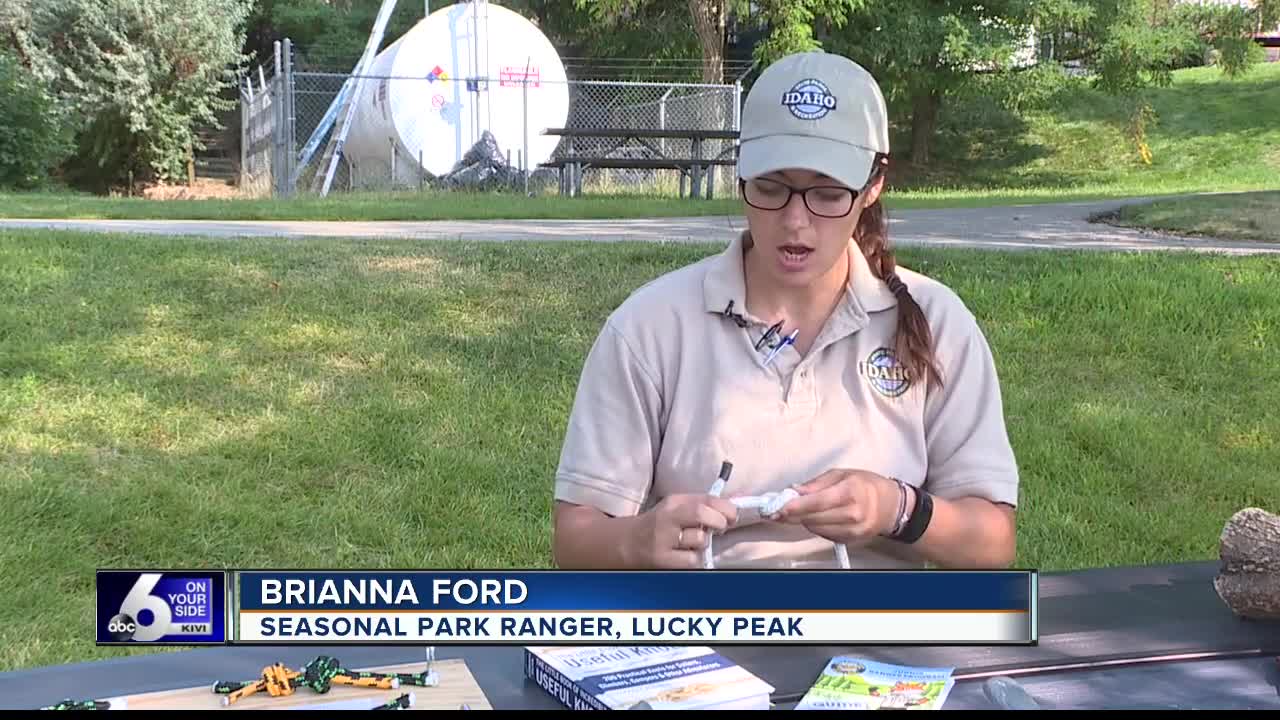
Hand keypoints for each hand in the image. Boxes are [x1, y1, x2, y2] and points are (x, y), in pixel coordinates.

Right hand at [625, 494, 738, 568]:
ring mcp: (663, 539)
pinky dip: (694, 559)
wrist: (625, 544)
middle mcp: (667, 517)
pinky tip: (685, 556)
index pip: (705, 498)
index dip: (726, 507)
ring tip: (694, 543)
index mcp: (674, 502)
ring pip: (699, 540)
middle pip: (701, 514)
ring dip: (704, 543)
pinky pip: (692, 560)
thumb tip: (733, 507)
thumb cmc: (658, 525)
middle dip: (719, 521)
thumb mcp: (675, 508)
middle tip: (721, 529)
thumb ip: (701, 505)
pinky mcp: (662, 560)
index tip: (733, 516)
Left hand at [772, 469, 902, 546]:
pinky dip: (815, 526)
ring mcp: (853, 529)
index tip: (778, 508)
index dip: (795, 507)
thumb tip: (794, 491)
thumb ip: (816, 483)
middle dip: (792, 515)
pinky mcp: (851, 540)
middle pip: (813, 518)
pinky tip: (816, 517)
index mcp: (850, 491)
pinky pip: (824, 535)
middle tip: (776, 510)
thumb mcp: (842, 474)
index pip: (817, 502)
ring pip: (816, 528)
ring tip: (798, 511)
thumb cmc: (865, 485)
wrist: (890, 505)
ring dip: (803, 520)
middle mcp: (853, 513)